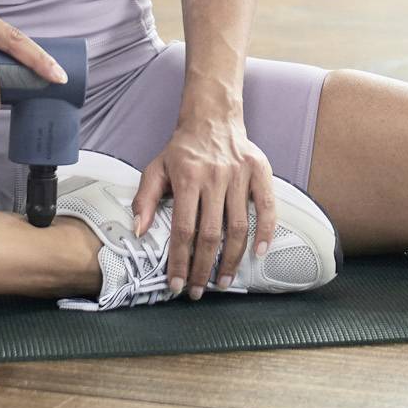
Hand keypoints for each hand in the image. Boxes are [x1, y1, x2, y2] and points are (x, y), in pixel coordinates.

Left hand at [139, 110, 275, 298]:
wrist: (212, 117)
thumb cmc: (183, 149)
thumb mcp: (155, 168)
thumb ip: (145, 199)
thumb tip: (139, 231)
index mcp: (188, 177)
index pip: (183, 228)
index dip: (179, 260)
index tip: (176, 283)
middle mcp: (215, 177)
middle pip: (211, 233)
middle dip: (203, 268)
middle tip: (198, 290)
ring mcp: (240, 174)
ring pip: (239, 226)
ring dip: (231, 259)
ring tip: (222, 281)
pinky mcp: (260, 171)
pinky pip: (267, 206)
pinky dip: (266, 231)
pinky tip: (260, 253)